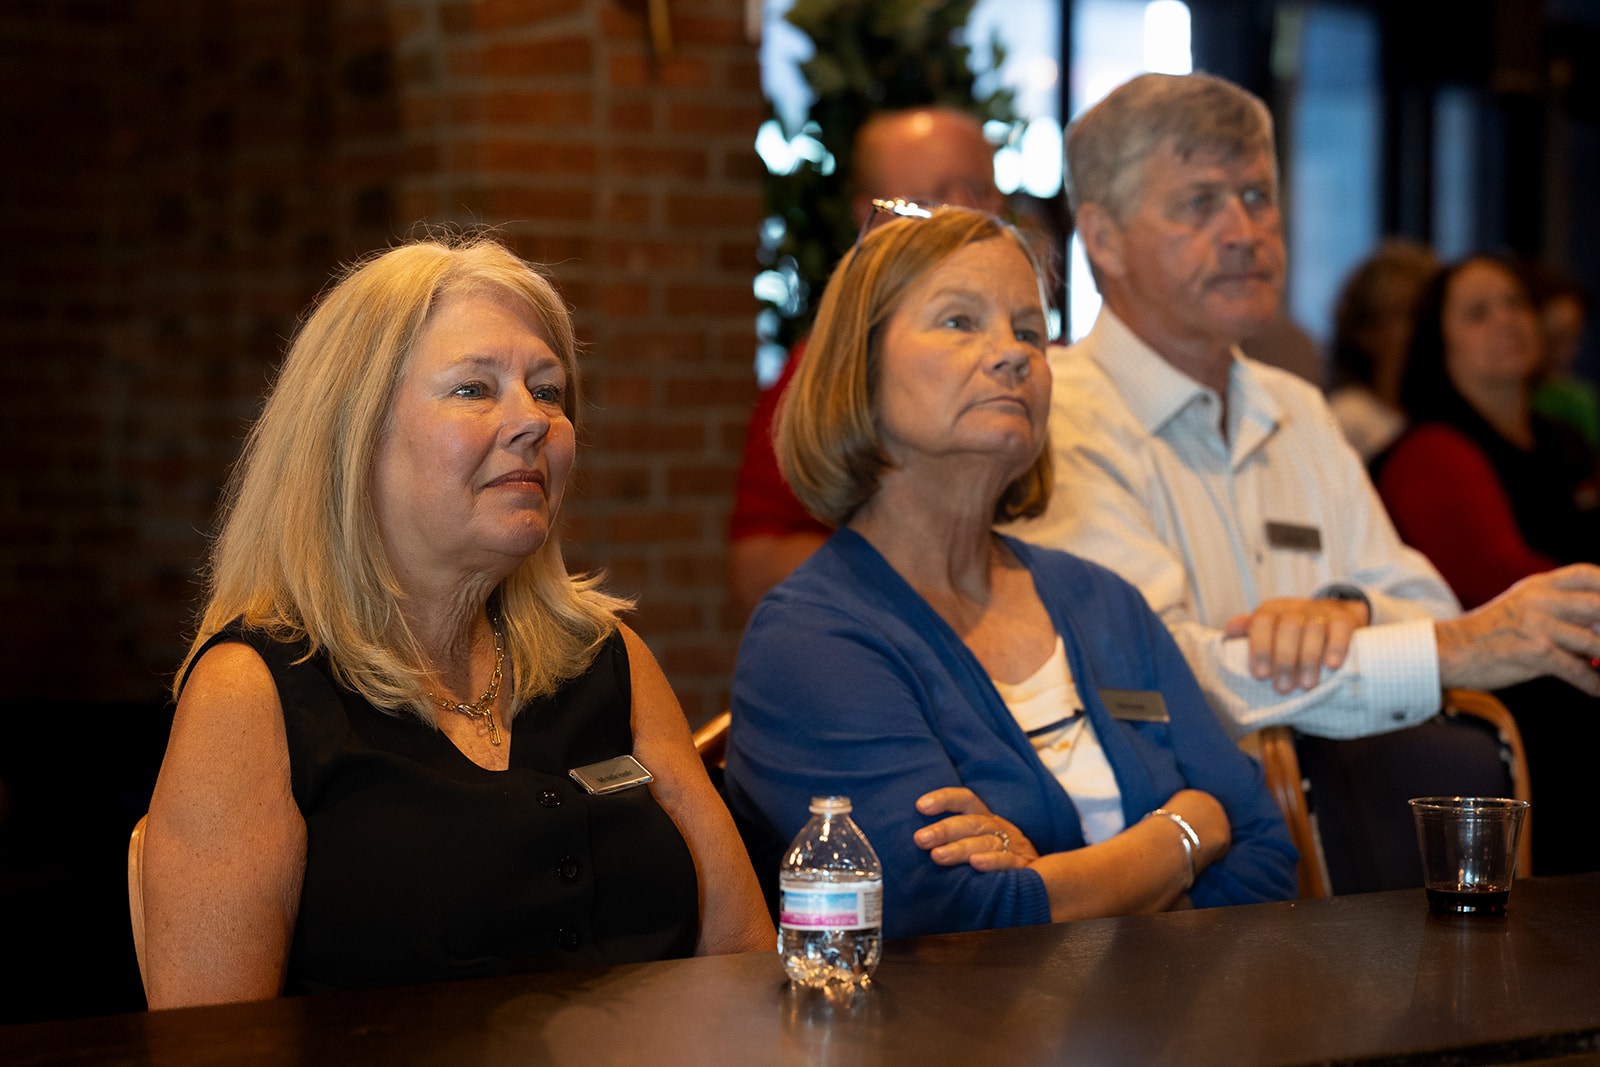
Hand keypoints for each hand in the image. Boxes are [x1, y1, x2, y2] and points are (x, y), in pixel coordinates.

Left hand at [913, 787, 1038, 870]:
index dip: (944, 799)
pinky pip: (1009, 862)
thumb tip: (916, 839)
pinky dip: (993, 862)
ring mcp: (1014, 846)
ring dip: (961, 848)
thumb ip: (952, 839)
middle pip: (972, 823)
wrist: (1044, 879)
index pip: (966, 800)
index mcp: (986, 819)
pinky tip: (976, 865)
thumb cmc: (995, 860)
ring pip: (987, 842)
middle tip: (920, 839)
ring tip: (938, 856)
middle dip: (944, 829)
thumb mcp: (976, 843)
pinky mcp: (1025, 867)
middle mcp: (999, 828)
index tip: (919, 806)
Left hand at [1223, 596, 1370, 692]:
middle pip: (1287, 628)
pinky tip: (1332, 666)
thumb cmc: (1291, 630)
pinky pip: (1340, 629)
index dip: (1260, 649)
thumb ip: (1249, 631)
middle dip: (1284, 661)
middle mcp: (1294, 608)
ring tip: (1306, 685)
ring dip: (1308, 659)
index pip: (1261, 623)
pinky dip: (1336, 647)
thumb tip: (1229, 631)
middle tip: (1282, 688)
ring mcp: (1320, 613)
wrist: (1333, 614)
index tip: (1260, 676)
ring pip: (1313, 630)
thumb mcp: (1268, 628)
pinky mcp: (1344, 619)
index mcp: (1271, 611)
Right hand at [1436, 564, 1599, 695]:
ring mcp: (1539, 627)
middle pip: (1599, 605)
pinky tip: (1599, 689)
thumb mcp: (1521, 605)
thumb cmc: (1489, 632)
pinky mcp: (1535, 654)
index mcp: (1538, 586)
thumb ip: (1557, 608)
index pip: (1588, 575)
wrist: (1451, 650)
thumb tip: (1597, 626)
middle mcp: (1541, 601)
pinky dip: (1594, 684)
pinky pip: (1577, 671)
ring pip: (1595, 643)